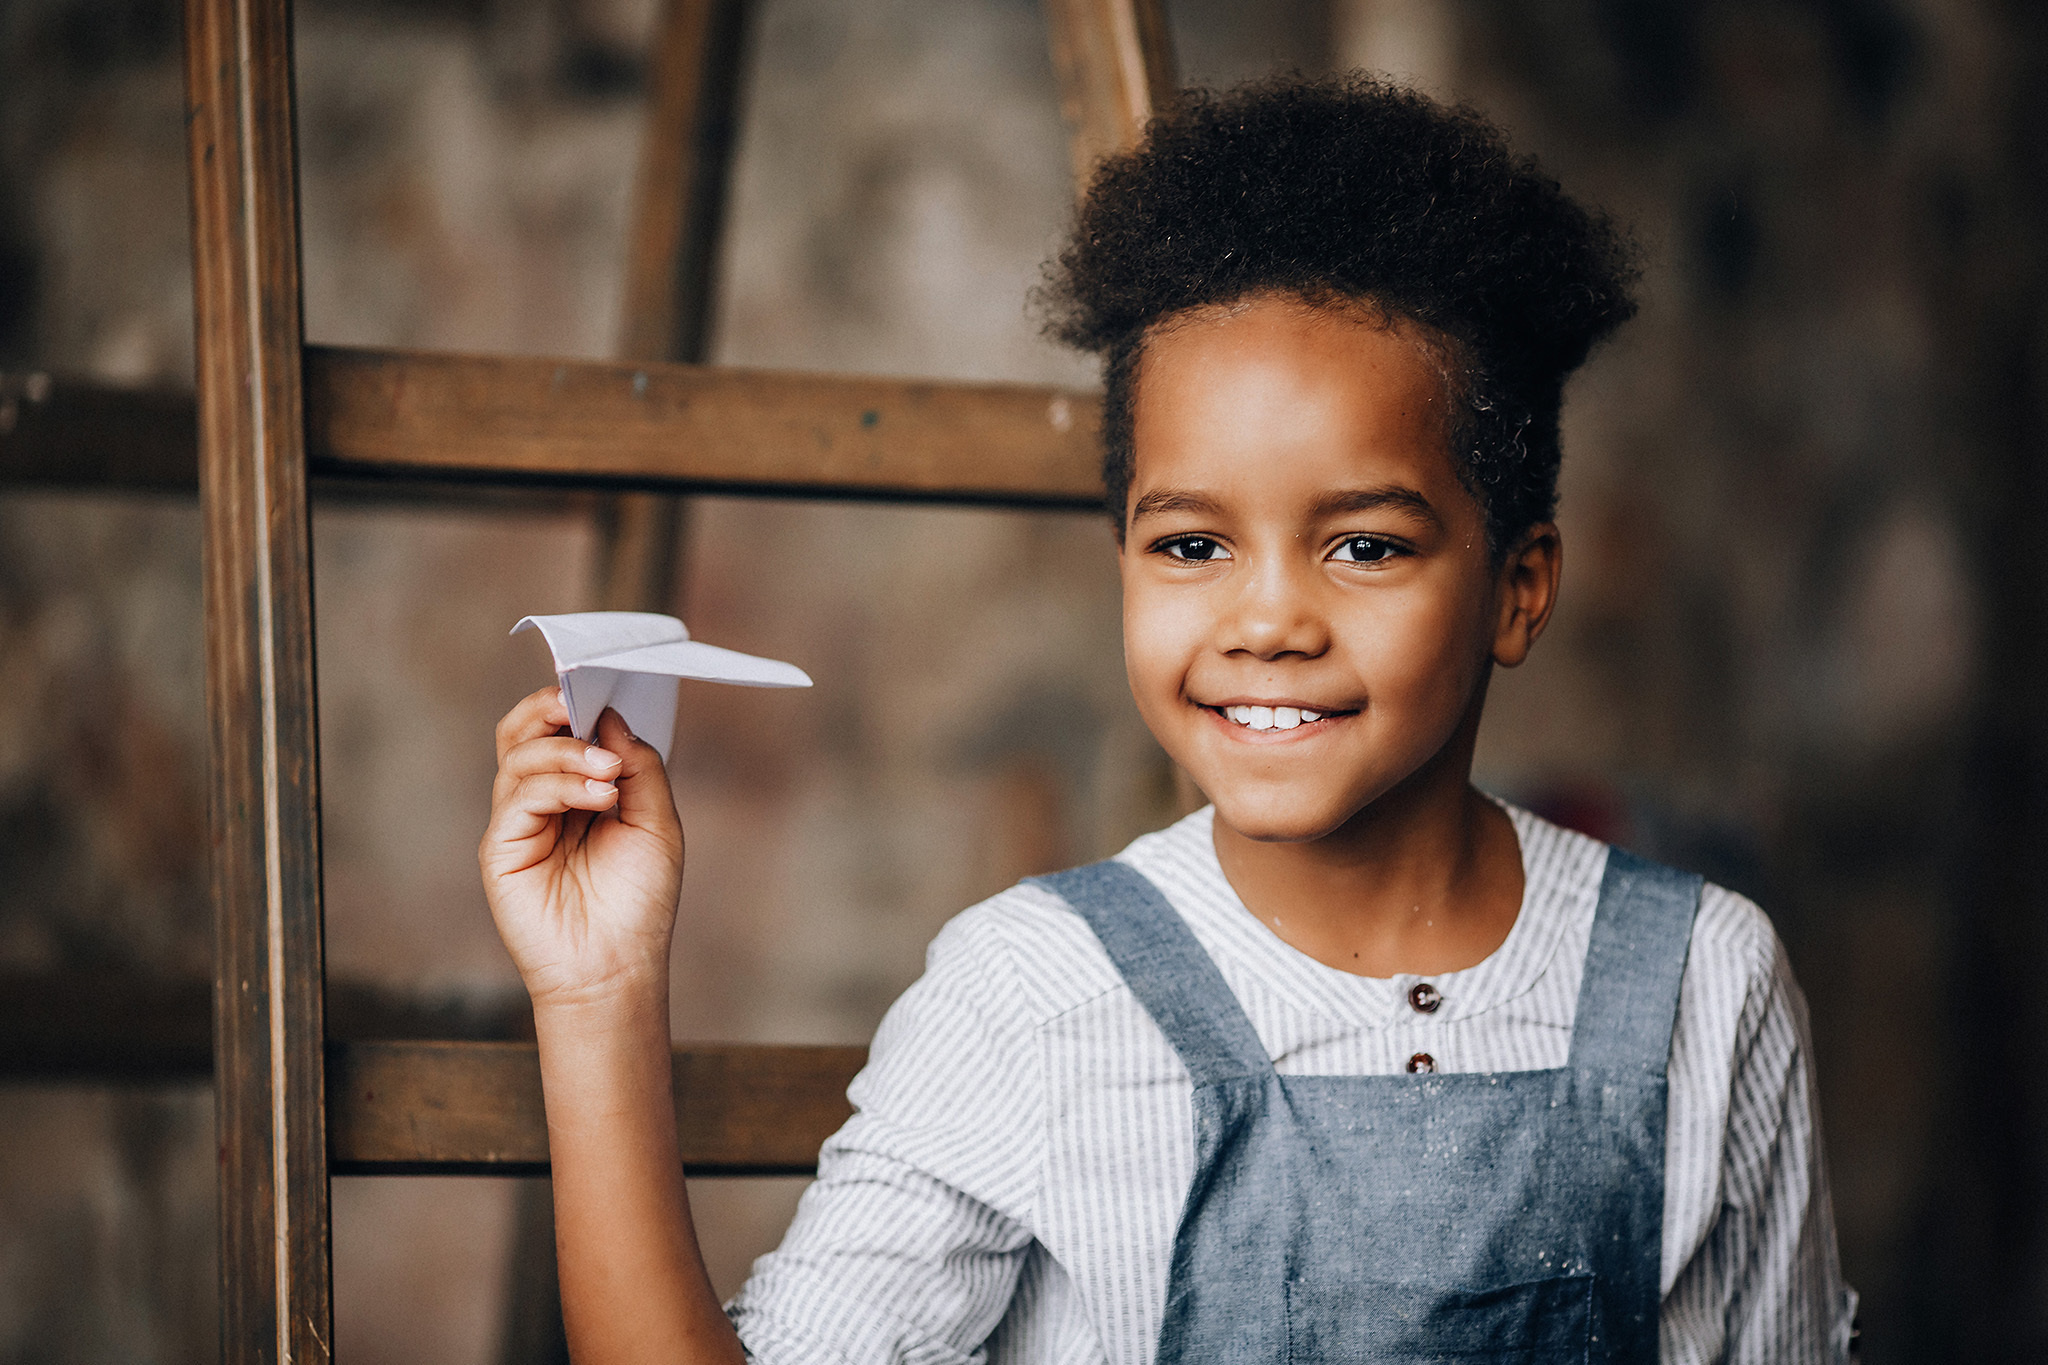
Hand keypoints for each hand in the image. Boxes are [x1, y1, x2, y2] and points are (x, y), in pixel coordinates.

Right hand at [480, 687, 684, 1011]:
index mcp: (576, 791)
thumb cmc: (638, 902)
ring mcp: (518, 824)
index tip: (601, 685)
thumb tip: (611, 717)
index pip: (560, 730)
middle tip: (580, 702)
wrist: (618, 967)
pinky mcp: (501, 848)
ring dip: (568, 753)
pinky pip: (519, 796)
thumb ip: (639, 767)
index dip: (576, 703)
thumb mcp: (657, 822)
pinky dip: (559, 786)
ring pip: (520, 757)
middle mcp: (541, 802)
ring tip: (608, 772)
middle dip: (549, 708)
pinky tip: (598, 798)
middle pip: (523, 732)